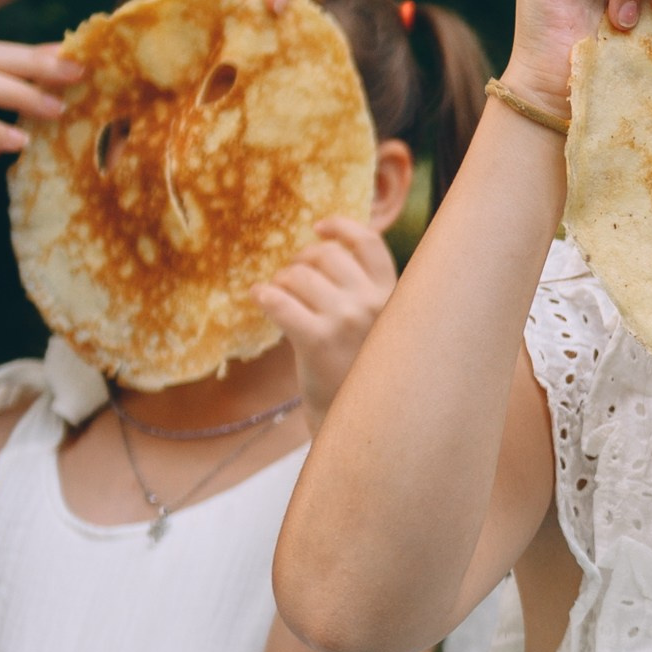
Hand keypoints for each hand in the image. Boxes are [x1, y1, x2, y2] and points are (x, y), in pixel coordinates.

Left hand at [250, 218, 399, 427]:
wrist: (360, 424)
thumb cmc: (363, 374)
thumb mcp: (379, 328)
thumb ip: (364, 294)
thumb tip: (322, 251)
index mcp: (392, 296)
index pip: (369, 243)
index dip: (341, 228)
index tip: (319, 227)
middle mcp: (372, 303)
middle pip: (325, 255)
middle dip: (301, 260)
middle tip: (290, 276)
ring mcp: (346, 320)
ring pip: (298, 277)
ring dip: (280, 281)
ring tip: (277, 295)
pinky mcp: (318, 341)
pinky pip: (280, 302)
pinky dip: (265, 296)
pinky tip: (259, 298)